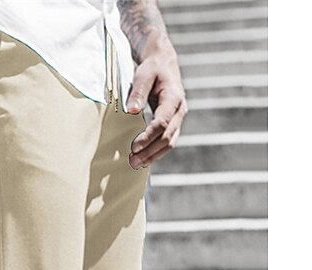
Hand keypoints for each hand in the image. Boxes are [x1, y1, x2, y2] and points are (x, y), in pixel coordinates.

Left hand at [125, 47, 187, 169]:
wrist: (162, 63)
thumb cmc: (151, 68)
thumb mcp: (143, 75)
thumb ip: (138, 92)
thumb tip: (132, 110)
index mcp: (173, 98)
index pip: (162, 123)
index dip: (148, 137)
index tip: (134, 147)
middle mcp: (179, 110)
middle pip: (167, 137)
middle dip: (149, 151)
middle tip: (132, 162)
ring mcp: (177, 118)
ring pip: (169, 143)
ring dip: (153, 155)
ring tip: (136, 164)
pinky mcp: (172, 123)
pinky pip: (167, 141)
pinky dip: (155, 152)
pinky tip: (143, 159)